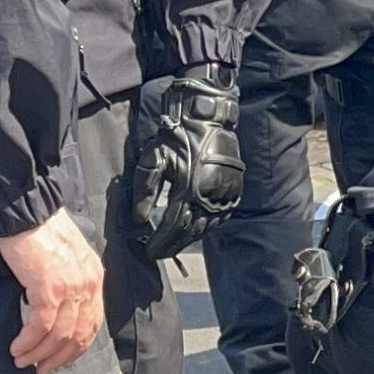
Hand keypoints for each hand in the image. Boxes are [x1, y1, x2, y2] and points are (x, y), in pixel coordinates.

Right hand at [0, 208, 104, 373]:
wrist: (28, 212)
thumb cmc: (42, 232)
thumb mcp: (68, 258)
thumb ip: (71, 281)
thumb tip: (61, 308)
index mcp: (94, 278)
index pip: (92, 323)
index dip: (76, 347)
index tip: (61, 359)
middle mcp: (88, 285)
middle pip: (78, 334)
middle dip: (59, 357)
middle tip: (41, 368)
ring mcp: (70, 288)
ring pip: (59, 335)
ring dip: (39, 353)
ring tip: (23, 361)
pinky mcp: (48, 288)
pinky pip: (41, 326)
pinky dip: (29, 341)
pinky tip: (18, 348)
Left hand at [127, 68, 243, 259]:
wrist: (208, 120)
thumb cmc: (177, 137)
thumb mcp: (154, 159)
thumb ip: (145, 190)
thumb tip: (139, 218)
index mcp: (190, 189)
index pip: (174, 225)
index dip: (161, 241)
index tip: (149, 251)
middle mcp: (211, 196)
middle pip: (190, 231)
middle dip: (173, 244)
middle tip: (159, 253)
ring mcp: (225, 195)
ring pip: (206, 227)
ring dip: (188, 238)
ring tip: (173, 245)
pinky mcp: (234, 192)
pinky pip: (218, 218)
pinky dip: (205, 227)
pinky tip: (194, 230)